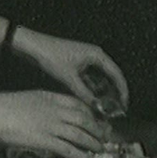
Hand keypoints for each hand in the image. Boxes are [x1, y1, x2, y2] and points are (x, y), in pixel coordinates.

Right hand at [0, 90, 108, 157]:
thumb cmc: (3, 106)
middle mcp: (55, 110)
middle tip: (105, 135)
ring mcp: (52, 125)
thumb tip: (47, 117)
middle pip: (84, 119)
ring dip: (93, 142)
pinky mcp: (45, 140)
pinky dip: (81, 155)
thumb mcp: (28, 99)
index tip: (96, 119)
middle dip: (97, 128)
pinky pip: (69, 148)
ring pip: (80, 134)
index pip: (77, 104)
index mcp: (50, 97)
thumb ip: (41, 107)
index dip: (90, 113)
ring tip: (101, 149)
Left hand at [10, 27, 128, 107]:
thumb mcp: (69, 78)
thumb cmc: (50, 56)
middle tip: (115, 110)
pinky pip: (89, 80)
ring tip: (103, 109)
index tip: (124, 105)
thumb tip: (97, 107)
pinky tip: (90, 102)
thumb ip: (84, 94)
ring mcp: (85, 61)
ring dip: (101, 94)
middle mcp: (94, 56)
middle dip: (113, 94)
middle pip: (110, 78)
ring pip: (99, 80)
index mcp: (97, 55)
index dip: (122, 91)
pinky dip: (91, 90)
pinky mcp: (76, 65)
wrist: (32, 47)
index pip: (116, 75)